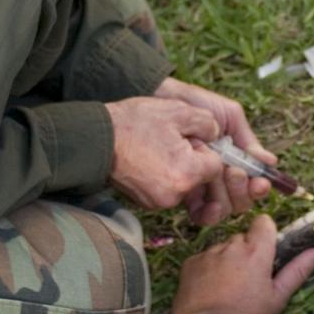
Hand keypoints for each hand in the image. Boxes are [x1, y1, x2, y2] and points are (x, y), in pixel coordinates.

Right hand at [104, 96, 222, 210]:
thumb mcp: (179, 111)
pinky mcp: (145, 203)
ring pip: (184, 184)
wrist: (96, 139)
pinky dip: (164, 175)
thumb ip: (208, 123)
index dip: (205, 148)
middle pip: (201, 178)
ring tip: (158, 147)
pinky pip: (167, 189)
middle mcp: (174, 195)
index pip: (216, 166)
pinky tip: (150, 158)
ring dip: (178, 167)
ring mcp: (158, 202)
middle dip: (193, 160)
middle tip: (171, 141)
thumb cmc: (135, 122)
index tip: (190, 137)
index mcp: (186, 173)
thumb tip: (217, 135)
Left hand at [155, 77, 275, 223]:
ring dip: (227, 196)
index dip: (258, 187)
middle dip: (242, 189)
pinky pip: (200, 215)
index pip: (252, 184)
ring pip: (225, 208)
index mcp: (234, 161)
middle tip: (233, 171)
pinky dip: (208, 213)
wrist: (161, 102)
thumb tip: (270, 162)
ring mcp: (202, 186)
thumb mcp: (227, 116)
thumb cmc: (195, 105)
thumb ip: (247, 140)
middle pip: (241, 200)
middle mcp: (220, 177)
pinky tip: (208, 203)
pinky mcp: (183, 194)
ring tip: (220, 173)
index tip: (258, 182)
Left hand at [173, 215, 313, 313]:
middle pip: (241, 238)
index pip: (263, 222)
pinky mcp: (188, 264)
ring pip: (221, 248)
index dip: (264, 236)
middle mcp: (230, 246)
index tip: (264, 254)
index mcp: (256, 252)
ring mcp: (207, 254)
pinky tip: (209, 291)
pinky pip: (202, 258)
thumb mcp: (278, 297)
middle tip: (246, 281)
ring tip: (226, 289)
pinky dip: (206, 269)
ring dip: (225, 261)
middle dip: (245, 252)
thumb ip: (300, 269)